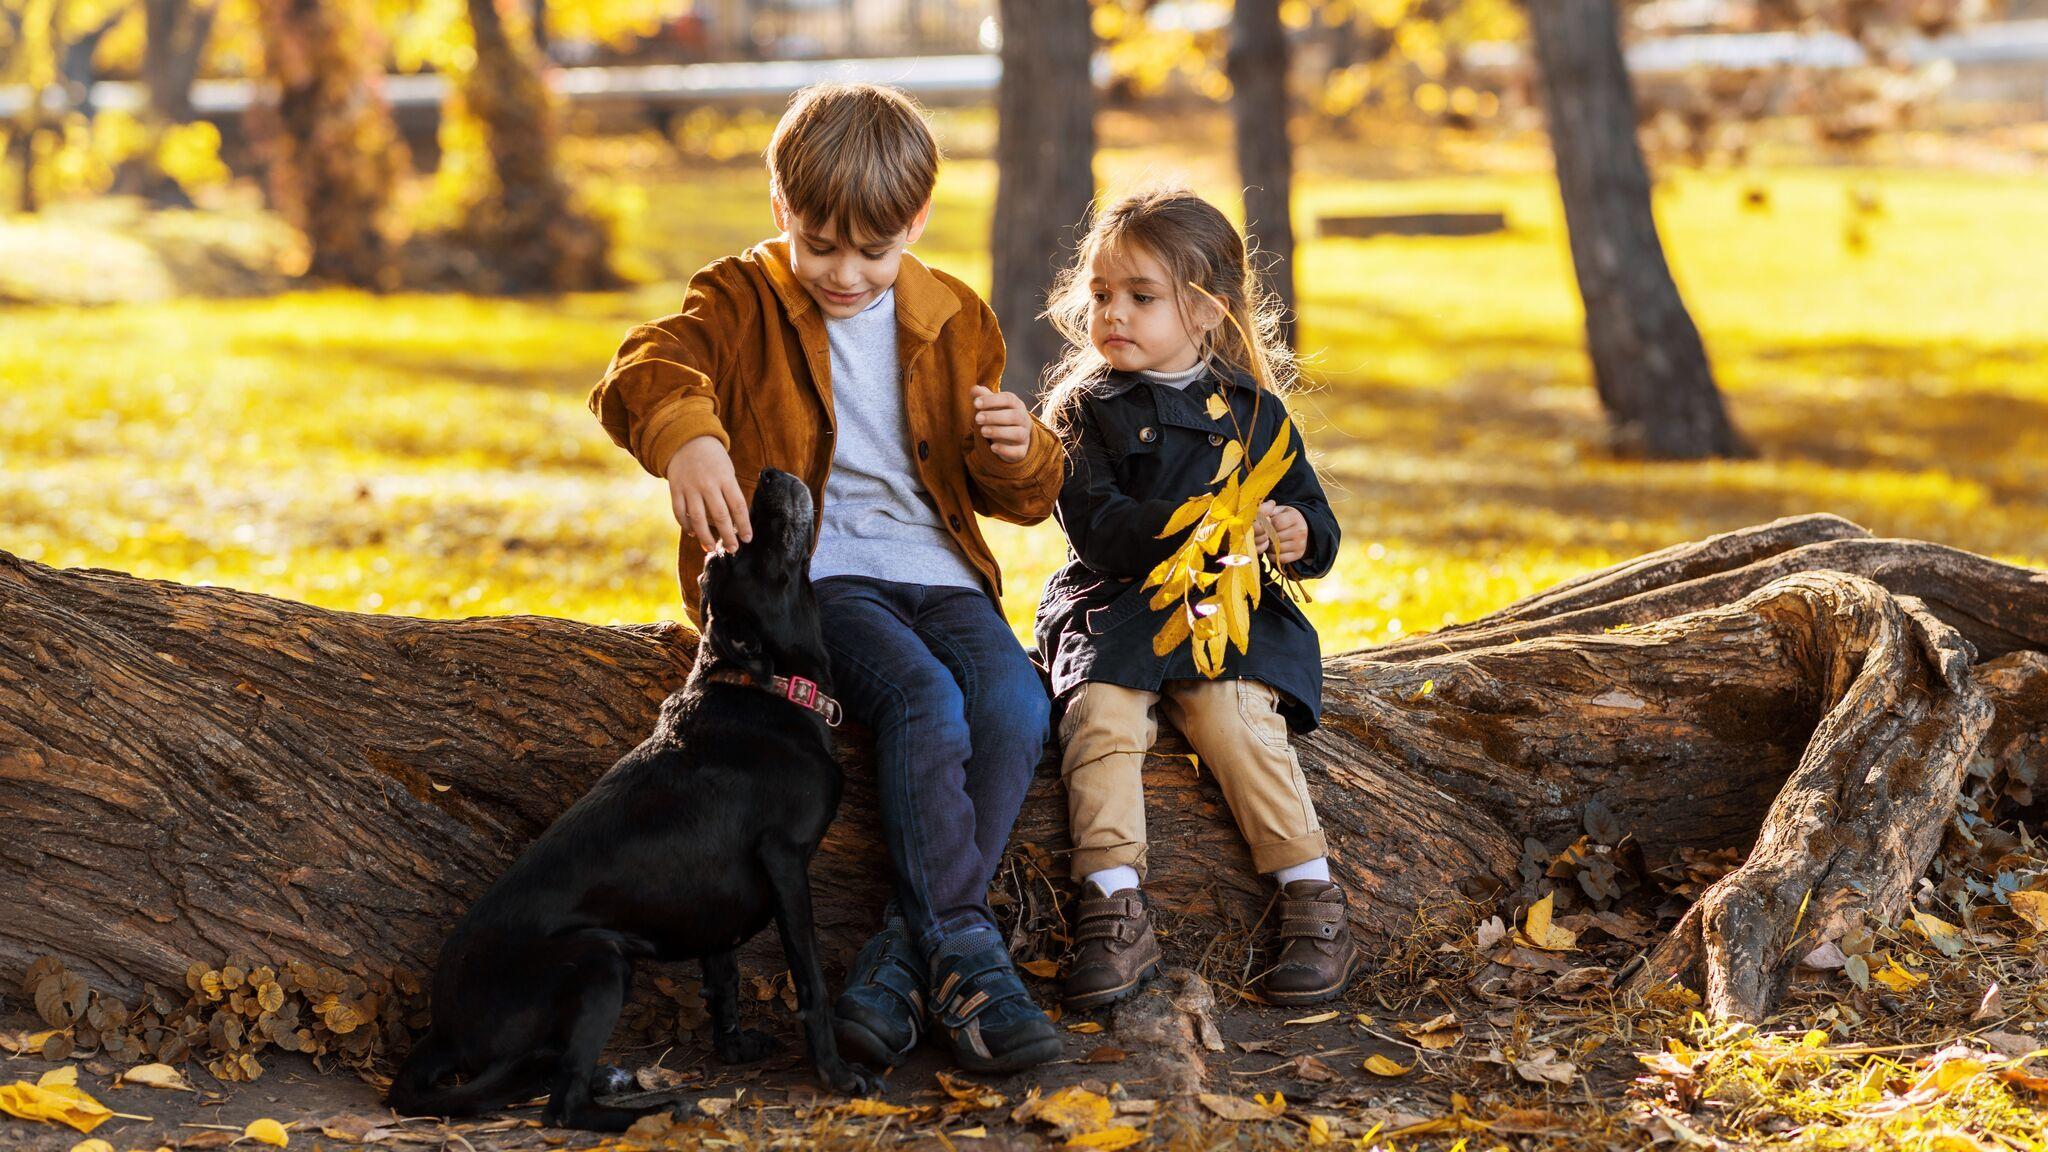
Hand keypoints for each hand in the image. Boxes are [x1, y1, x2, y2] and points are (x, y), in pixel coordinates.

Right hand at [663, 435, 751, 552]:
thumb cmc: (713, 459)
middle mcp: (708, 484)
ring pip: (698, 518)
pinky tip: (692, 533)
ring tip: (711, 548)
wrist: (687, 440)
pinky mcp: (675, 489)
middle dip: (727, 536)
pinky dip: (686, 525)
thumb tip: (734, 521)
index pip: (738, 506)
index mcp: (725, 478)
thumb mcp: (727, 471)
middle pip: (719, 515)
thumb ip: (729, 493)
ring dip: (705, 536)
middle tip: (733, 549)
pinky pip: (680, 512)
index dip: (744, 525)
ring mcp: (690, 487)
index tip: (748, 539)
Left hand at [972, 385, 1031, 462]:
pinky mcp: (1022, 450)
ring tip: (982, 431)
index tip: (976, 403)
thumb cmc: (1000, 417)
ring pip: (1018, 433)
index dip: (992, 400)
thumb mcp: (992, 406)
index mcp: (1016, 405)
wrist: (1012, 438)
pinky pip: (1018, 451)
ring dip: (999, 432)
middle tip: (977, 419)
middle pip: (1014, 416)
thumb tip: (974, 388)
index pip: (1008, 399)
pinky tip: (992, 447)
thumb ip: (984, 397)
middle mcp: (1024, 419)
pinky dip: (1005, 449)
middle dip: (994, 417)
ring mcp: (1025, 435)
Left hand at [1254, 501, 1308, 565]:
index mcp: (1294, 517)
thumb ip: (1267, 511)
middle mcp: (1300, 530)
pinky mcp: (1299, 554)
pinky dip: (1273, 556)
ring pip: (1277, 549)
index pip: (1276, 523)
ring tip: (1268, 542)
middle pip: (1275, 537)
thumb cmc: (1285, 518)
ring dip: (1268, 547)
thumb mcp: (1279, 511)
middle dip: (1266, 537)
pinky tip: (1272, 550)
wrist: (1303, 527)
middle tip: (1263, 536)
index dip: (1266, 526)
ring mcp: (1300, 544)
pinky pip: (1280, 559)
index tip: (1264, 526)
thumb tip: (1257, 517)